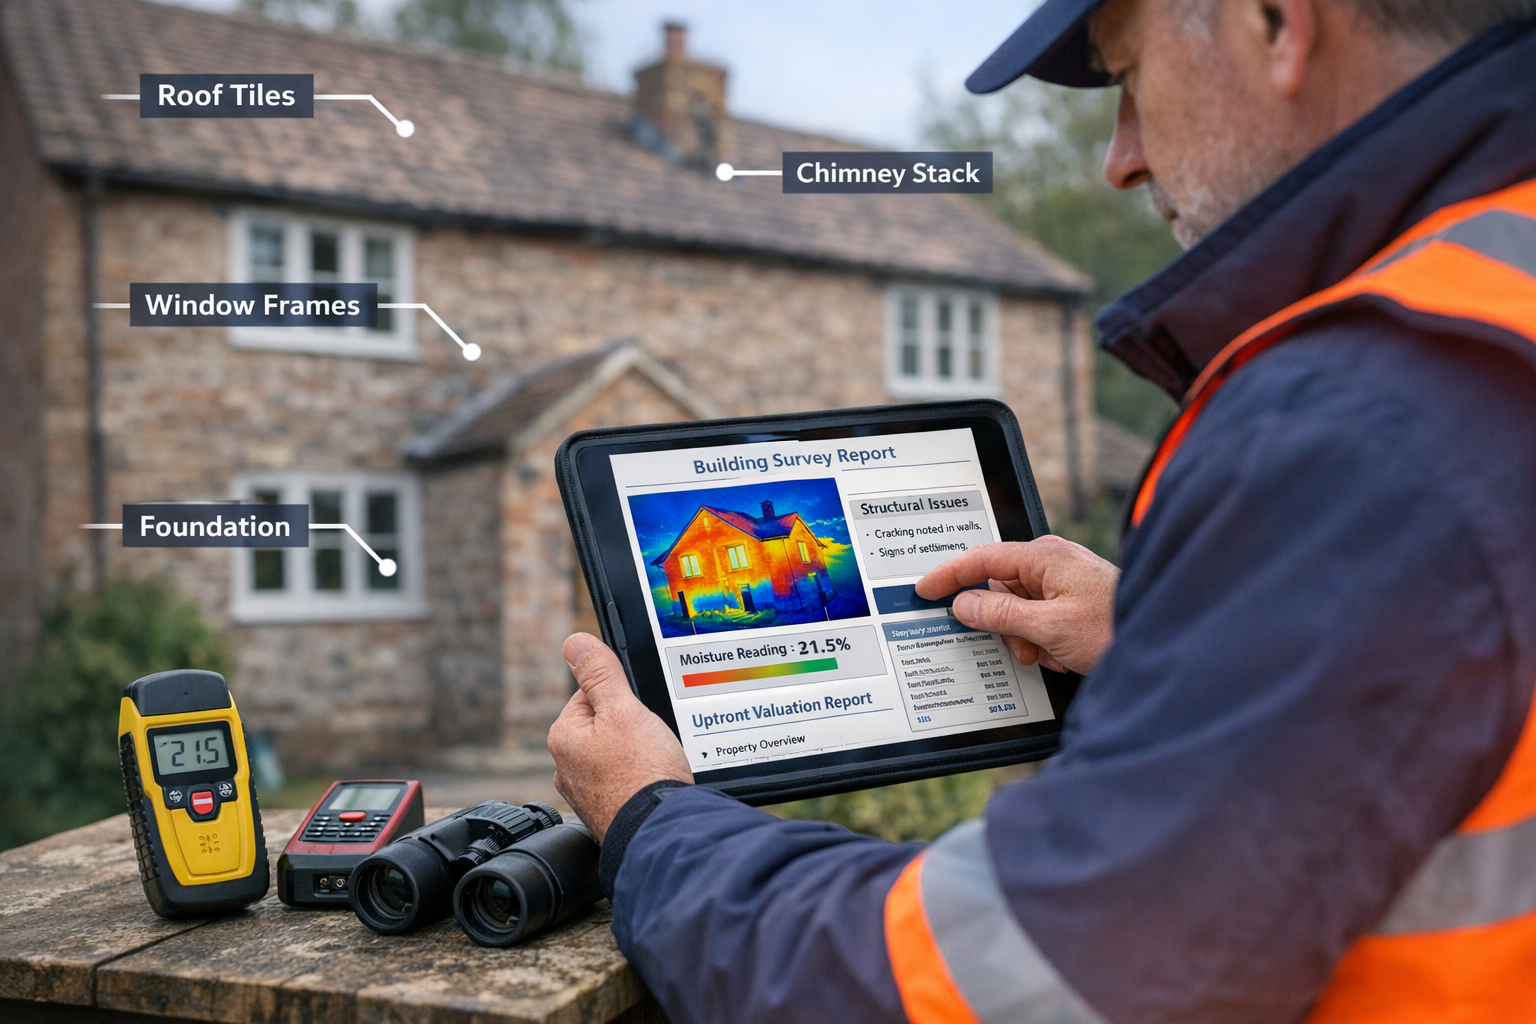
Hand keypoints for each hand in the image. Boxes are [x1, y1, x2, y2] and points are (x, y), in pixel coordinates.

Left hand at [547, 633, 692, 842]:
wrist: (661, 831)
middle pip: (606, 725)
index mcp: (564, 736)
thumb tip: (575, 642)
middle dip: (632, 727)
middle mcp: (567, 767)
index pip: (592, 694)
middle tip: (651, 741)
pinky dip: (640, 779)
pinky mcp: (607, 811)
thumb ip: (600, 674)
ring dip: (638, 755)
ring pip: (618, 754)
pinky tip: (653, 784)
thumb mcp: (623, 709)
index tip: (639, 713)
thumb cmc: (642, 774)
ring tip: (655, 764)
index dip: (623, 697)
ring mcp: (587, 793)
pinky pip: (625, 781)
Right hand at [914, 537, 1119, 674]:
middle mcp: (1052, 562)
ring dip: (1029, 639)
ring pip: (1020, 610)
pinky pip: (1040, 618)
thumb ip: (999, 615)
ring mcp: (1063, 580)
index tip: (924, 590)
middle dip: (1007, 626)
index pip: (981, 559)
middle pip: (1001, 591)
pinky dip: (1046, 641)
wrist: (1165, 639)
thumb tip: (963, 605)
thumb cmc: (1115, 627)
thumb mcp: (1049, 627)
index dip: (949, 575)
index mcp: (1044, 557)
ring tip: (1054, 654)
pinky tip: (1068, 653)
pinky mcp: (1073, 598)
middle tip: (1025, 649)